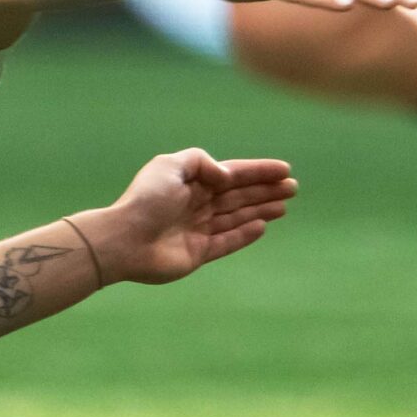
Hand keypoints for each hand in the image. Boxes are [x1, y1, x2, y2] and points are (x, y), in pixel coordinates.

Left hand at [80, 149, 297, 284]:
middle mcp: (196, 204)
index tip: (284, 170)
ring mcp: (197, 230)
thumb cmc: (145, 200)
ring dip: (261, 209)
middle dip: (265, 190)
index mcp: (190, 182)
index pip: (232, 174)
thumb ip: (200, 163)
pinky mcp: (198, 253)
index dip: (259, 171)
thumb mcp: (170, 165)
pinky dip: (245, 234)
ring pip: (236, 217)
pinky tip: (263, 225)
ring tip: (284, 205)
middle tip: (292, 188)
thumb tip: (225, 176)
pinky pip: (227, 241)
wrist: (124, 240)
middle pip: (238, 196)